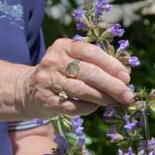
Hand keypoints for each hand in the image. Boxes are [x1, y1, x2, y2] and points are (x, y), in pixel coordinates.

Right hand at [16, 38, 133, 118]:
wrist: (27, 89)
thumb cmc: (60, 73)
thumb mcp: (73, 60)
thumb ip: (96, 63)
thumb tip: (126, 74)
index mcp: (64, 46)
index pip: (91, 52)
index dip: (112, 65)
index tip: (127, 77)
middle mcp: (54, 61)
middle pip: (90, 73)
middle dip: (113, 85)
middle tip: (127, 95)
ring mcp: (48, 81)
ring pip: (82, 90)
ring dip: (103, 98)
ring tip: (116, 102)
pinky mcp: (46, 100)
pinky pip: (73, 106)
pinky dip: (88, 107)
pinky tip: (96, 107)